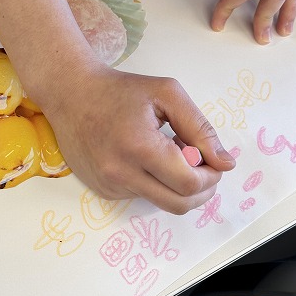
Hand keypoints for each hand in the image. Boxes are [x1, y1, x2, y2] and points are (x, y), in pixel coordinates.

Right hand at [40, 63, 235, 214]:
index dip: (210, 177)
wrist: (70, 94)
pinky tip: (146, 158)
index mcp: (139, 146)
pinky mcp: (102, 190)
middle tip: (205, 168)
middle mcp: (121, 173)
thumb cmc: (120, 90)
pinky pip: (141, 196)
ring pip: (161, 201)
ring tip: (169, 153)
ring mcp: (109, 185)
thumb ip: (200, 128)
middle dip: (202, 190)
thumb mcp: (167, 94)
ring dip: (176, 185)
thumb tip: (225, 163)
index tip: (214, 161)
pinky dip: (154, 182)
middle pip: (178, 204)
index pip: (188, 183)